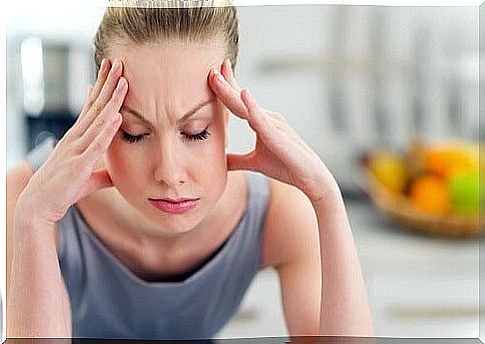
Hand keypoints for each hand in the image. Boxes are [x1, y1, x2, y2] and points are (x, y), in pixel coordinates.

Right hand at [17, 59, 127, 225]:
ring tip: (123, 81)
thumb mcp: (87, 179)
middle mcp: (75, 138)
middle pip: (95, 106)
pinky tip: (117, 115)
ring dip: (111, 100)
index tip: (112, 70)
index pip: (91, 107)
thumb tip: (117, 174)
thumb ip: (103, 173)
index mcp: (77, 138)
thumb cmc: (62, 190)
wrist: (38, 206)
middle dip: (107, 83)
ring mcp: (76, 149)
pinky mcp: (79, 165)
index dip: (102, 88)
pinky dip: (107, 130)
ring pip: (97, 120)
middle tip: (118, 62)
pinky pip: (96, 144)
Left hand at [208, 59, 334, 202]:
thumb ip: (236, 160)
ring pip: (247, 106)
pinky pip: (263, 120)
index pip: (239, 101)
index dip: (226, 87)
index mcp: (261, 121)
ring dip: (231, 91)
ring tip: (217, 76)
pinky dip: (252, 107)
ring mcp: (274, 124)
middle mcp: (267, 118)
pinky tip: (244, 94)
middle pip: (241, 98)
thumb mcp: (254, 163)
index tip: (212, 74)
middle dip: (225, 82)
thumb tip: (219, 162)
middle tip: (211, 68)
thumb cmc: (285, 166)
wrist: (310, 178)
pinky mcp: (279, 136)